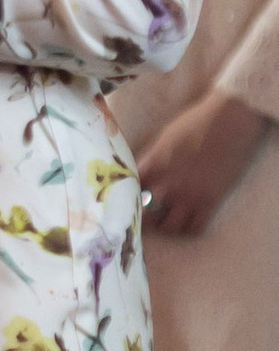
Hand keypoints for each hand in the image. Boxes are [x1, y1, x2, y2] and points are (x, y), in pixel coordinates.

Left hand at [138, 86, 270, 236]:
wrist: (229, 122)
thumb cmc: (195, 123)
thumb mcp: (163, 138)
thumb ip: (150, 159)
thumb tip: (137, 173)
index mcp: (153, 165)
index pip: (129, 190)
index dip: (124, 197)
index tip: (122, 201)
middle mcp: (168, 185)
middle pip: (145, 214)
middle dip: (140, 217)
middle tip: (139, 217)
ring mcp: (189, 196)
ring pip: (169, 227)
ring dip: (163, 226)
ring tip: (162, 221)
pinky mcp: (210, 202)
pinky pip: (195, 227)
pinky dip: (188, 228)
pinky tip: (185, 222)